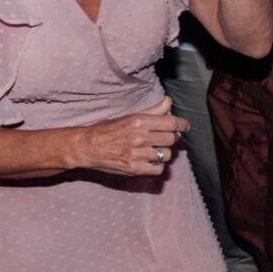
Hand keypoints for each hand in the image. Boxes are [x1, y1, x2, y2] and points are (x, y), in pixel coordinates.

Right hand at [70, 96, 190, 176]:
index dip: (182, 124)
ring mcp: (137, 155)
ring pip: (166, 155)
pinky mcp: (134, 169)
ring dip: (163, 152)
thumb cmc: (107, 130)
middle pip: (171, 139)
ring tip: (154, 149)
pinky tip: (150, 160)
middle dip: (170, 138)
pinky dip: (157, 165)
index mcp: (139, 121)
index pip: (171, 123)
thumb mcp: (128, 116)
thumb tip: (169, 101)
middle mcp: (140, 138)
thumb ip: (152, 111)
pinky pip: (158, 169)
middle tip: (164, 138)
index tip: (185, 126)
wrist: (87, 147)